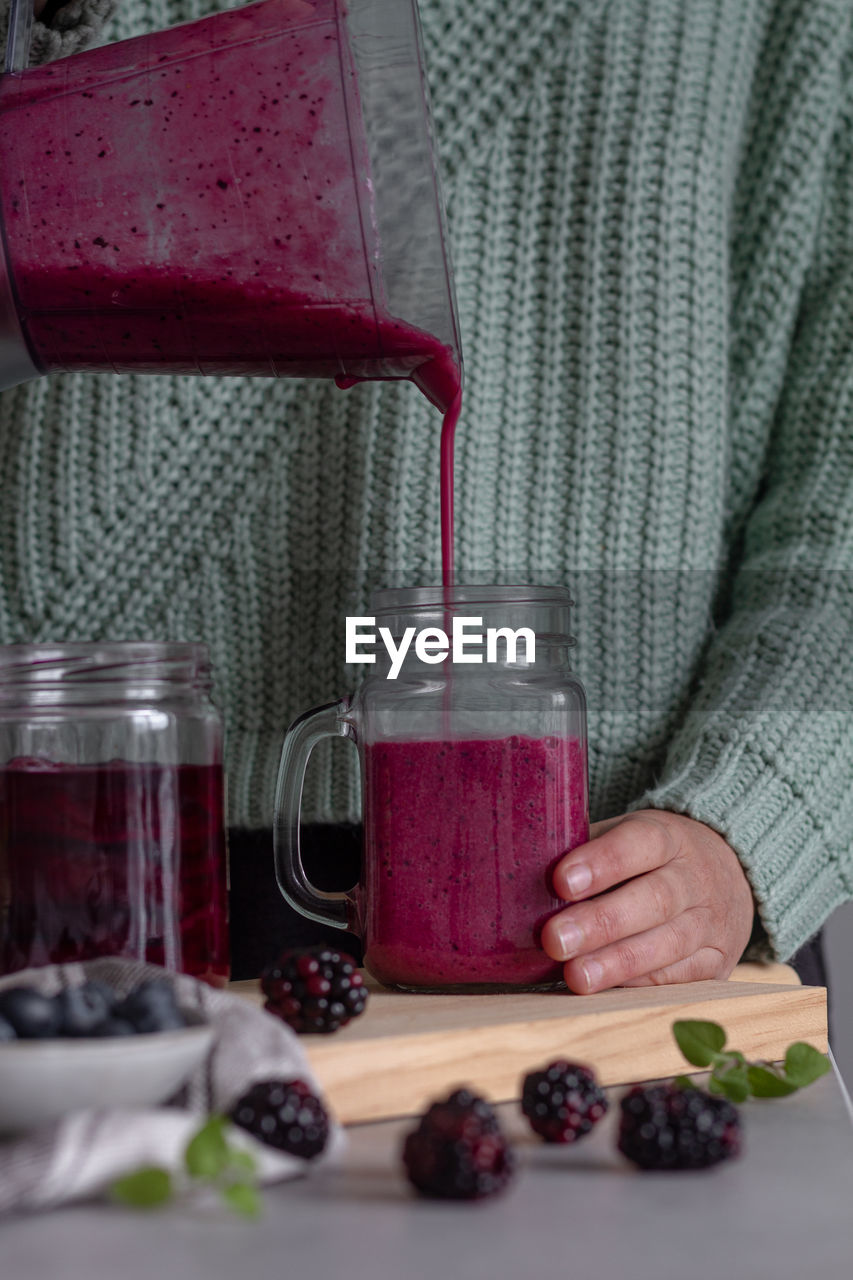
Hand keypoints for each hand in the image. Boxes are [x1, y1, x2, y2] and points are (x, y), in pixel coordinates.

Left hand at [540, 810, 755, 992]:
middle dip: (600, 923)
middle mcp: (696, 878)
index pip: (639, 844)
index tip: (561, 881)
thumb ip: (587, 851)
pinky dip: (642, 984)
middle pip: (652, 899)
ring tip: (575, 976)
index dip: (602, 862)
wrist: (730, 874)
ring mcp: (712, 922)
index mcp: (669, 837)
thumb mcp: (628, 836)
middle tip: (555, 940)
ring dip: (617, 964)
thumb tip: (523, 878)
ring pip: (667, 944)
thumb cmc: (654, 857)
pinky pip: (681, 978)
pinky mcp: (719, 962)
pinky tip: (608, 990)